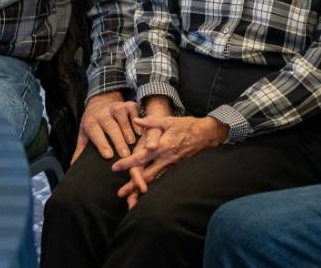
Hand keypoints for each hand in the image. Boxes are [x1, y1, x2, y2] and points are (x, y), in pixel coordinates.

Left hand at [71, 91, 140, 163]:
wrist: (100, 103)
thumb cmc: (93, 124)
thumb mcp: (84, 136)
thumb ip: (81, 151)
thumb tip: (73, 167)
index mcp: (91, 122)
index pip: (95, 133)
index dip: (101, 144)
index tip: (108, 156)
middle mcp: (103, 113)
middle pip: (110, 126)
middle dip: (118, 141)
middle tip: (124, 155)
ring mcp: (116, 107)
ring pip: (121, 117)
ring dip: (128, 130)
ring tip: (133, 143)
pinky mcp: (127, 104)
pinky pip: (133, 110)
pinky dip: (137, 121)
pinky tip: (140, 132)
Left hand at [112, 115, 228, 207]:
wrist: (206, 134)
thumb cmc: (187, 126)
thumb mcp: (168, 121)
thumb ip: (151, 122)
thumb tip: (136, 121)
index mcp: (161, 147)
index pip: (140, 157)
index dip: (127, 163)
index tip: (115, 168)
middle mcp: (165, 159)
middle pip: (146, 175)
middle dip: (133, 186)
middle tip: (120, 194)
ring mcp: (171, 165)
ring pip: (155, 179)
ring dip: (142, 189)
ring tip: (131, 199)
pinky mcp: (176, 167)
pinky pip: (162, 178)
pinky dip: (154, 185)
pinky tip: (147, 190)